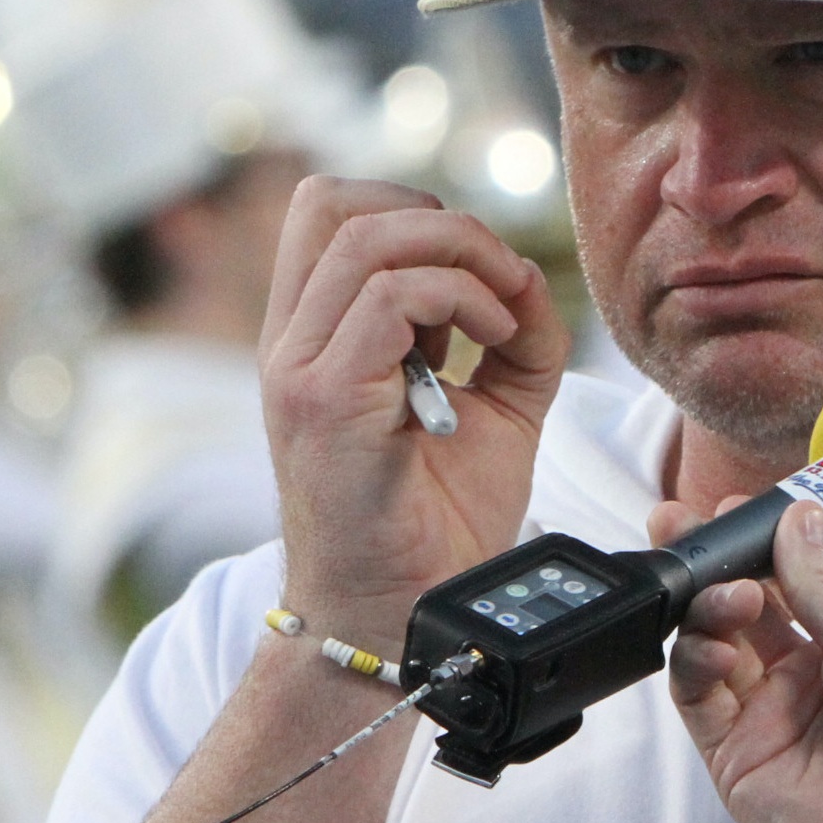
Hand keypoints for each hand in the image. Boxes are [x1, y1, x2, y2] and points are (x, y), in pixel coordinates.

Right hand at [263, 179, 566, 650]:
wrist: (408, 617)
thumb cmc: (438, 523)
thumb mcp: (494, 407)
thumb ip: (514, 336)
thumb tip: (531, 276)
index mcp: (316, 337)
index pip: (328, 209)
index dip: (410, 209)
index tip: (476, 269)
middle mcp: (291, 343)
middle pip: (341, 204)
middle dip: (445, 224)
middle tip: (502, 281)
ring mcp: (298, 368)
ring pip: (368, 239)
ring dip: (463, 257)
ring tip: (505, 318)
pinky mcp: (324, 399)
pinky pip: (392, 298)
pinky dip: (463, 299)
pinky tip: (496, 342)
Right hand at [654, 497, 822, 822]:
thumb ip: (818, 579)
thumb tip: (794, 515)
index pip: (786, 581)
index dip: (754, 545)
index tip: (732, 509)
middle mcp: (801, 677)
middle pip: (736, 607)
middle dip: (707, 564)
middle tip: (679, 524)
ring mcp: (764, 715)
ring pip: (708, 643)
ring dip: (708, 607)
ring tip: (732, 597)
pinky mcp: (733, 755)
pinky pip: (696, 695)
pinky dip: (696, 661)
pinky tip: (717, 646)